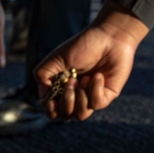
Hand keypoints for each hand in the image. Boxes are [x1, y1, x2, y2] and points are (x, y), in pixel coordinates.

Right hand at [34, 0, 148, 119]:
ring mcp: (91, 97)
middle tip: (72, 81)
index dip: (50, 109)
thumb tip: (43, 93)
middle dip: (66, 101)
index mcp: (62, 88)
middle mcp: (76, 96)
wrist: (110, 37)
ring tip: (85, 78)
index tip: (51, 100)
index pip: (53, 110)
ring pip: (80, 115)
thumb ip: (43, 74)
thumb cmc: (83, 46)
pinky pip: (96, 104)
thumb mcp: (56, 58)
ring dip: (80, 97)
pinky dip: (94, 89)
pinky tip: (98, 76)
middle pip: (66, 115)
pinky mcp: (107, 96)